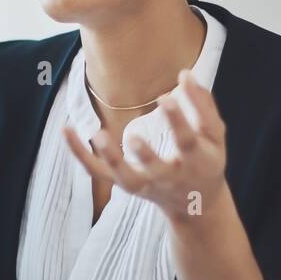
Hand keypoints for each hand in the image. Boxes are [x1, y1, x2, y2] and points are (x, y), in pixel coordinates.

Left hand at [63, 69, 229, 223]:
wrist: (194, 205)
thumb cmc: (206, 161)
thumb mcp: (214, 136)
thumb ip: (203, 105)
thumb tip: (185, 74)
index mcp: (196, 163)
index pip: (187, 142)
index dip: (177, 121)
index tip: (166, 97)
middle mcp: (169, 178)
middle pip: (154, 169)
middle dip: (145, 155)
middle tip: (134, 137)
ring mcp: (144, 184)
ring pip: (122, 176)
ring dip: (109, 158)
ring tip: (98, 134)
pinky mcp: (123, 185)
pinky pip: (97, 171)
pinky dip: (80, 154)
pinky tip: (66, 130)